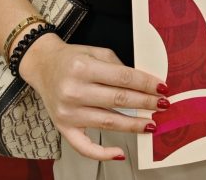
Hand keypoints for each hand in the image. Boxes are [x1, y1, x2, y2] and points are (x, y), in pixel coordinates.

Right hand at [19, 33, 168, 160]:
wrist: (42, 65)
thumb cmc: (72, 58)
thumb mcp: (95, 52)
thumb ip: (117, 66)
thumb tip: (143, 83)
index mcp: (83, 67)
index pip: (122, 77)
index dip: (145, 83)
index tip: (161, 87)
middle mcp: (74, 90)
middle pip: (118, 99)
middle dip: (145, 103)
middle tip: (163, 105)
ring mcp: (68, 112)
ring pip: (108, 122)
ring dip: (133, 124)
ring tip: (151, 124)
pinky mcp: (63, 128)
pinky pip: (84, 147)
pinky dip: (103, 153)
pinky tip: (120, 152)